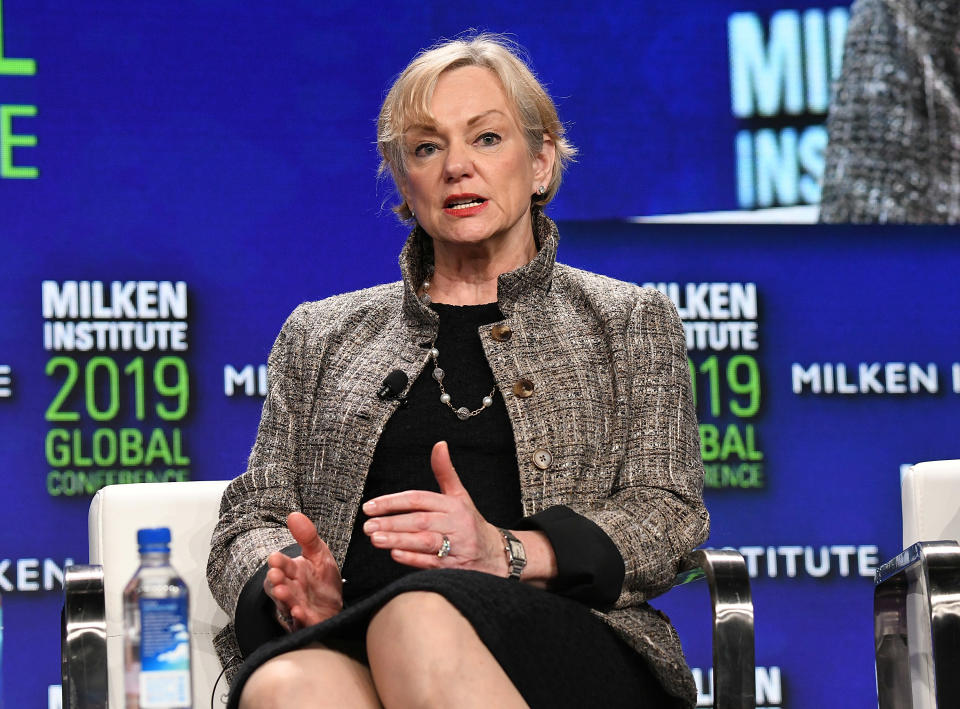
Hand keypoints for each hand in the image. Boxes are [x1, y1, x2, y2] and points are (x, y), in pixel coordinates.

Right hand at [264, 512, 342, 631]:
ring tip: (283, 593)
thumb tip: (294, 515)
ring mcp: (297, 606)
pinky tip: (299, 613)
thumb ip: (307, 536)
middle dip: (277, 580)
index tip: (275, 558)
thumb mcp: (318, 554)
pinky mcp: (306, 622)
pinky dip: (299, 618)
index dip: (279, 562)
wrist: (332, 606)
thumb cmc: (322, 579)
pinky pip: (301, 622)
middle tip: (275, 575)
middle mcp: (291, 588)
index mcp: (293, 571)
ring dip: (285, 598)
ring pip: (287, 603)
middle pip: (281, 584)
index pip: (283, 565)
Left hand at [361, 441, 506, 575]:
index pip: (419, 499)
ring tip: (376, 539)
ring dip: (400, 540)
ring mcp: (456, 546)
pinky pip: (433, 563)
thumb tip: (439, 445)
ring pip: (426, 541)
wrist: (496, 556)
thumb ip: (445, 472)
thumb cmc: (471, 524)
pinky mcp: (454, 567)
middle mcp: (455, 524)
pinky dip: (413, 559)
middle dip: (392, 522)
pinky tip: (395, 555)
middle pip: (421, 520)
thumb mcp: (460, 496)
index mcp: (453, 505)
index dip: (394, 501)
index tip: (371, 506)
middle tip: (368, 525)